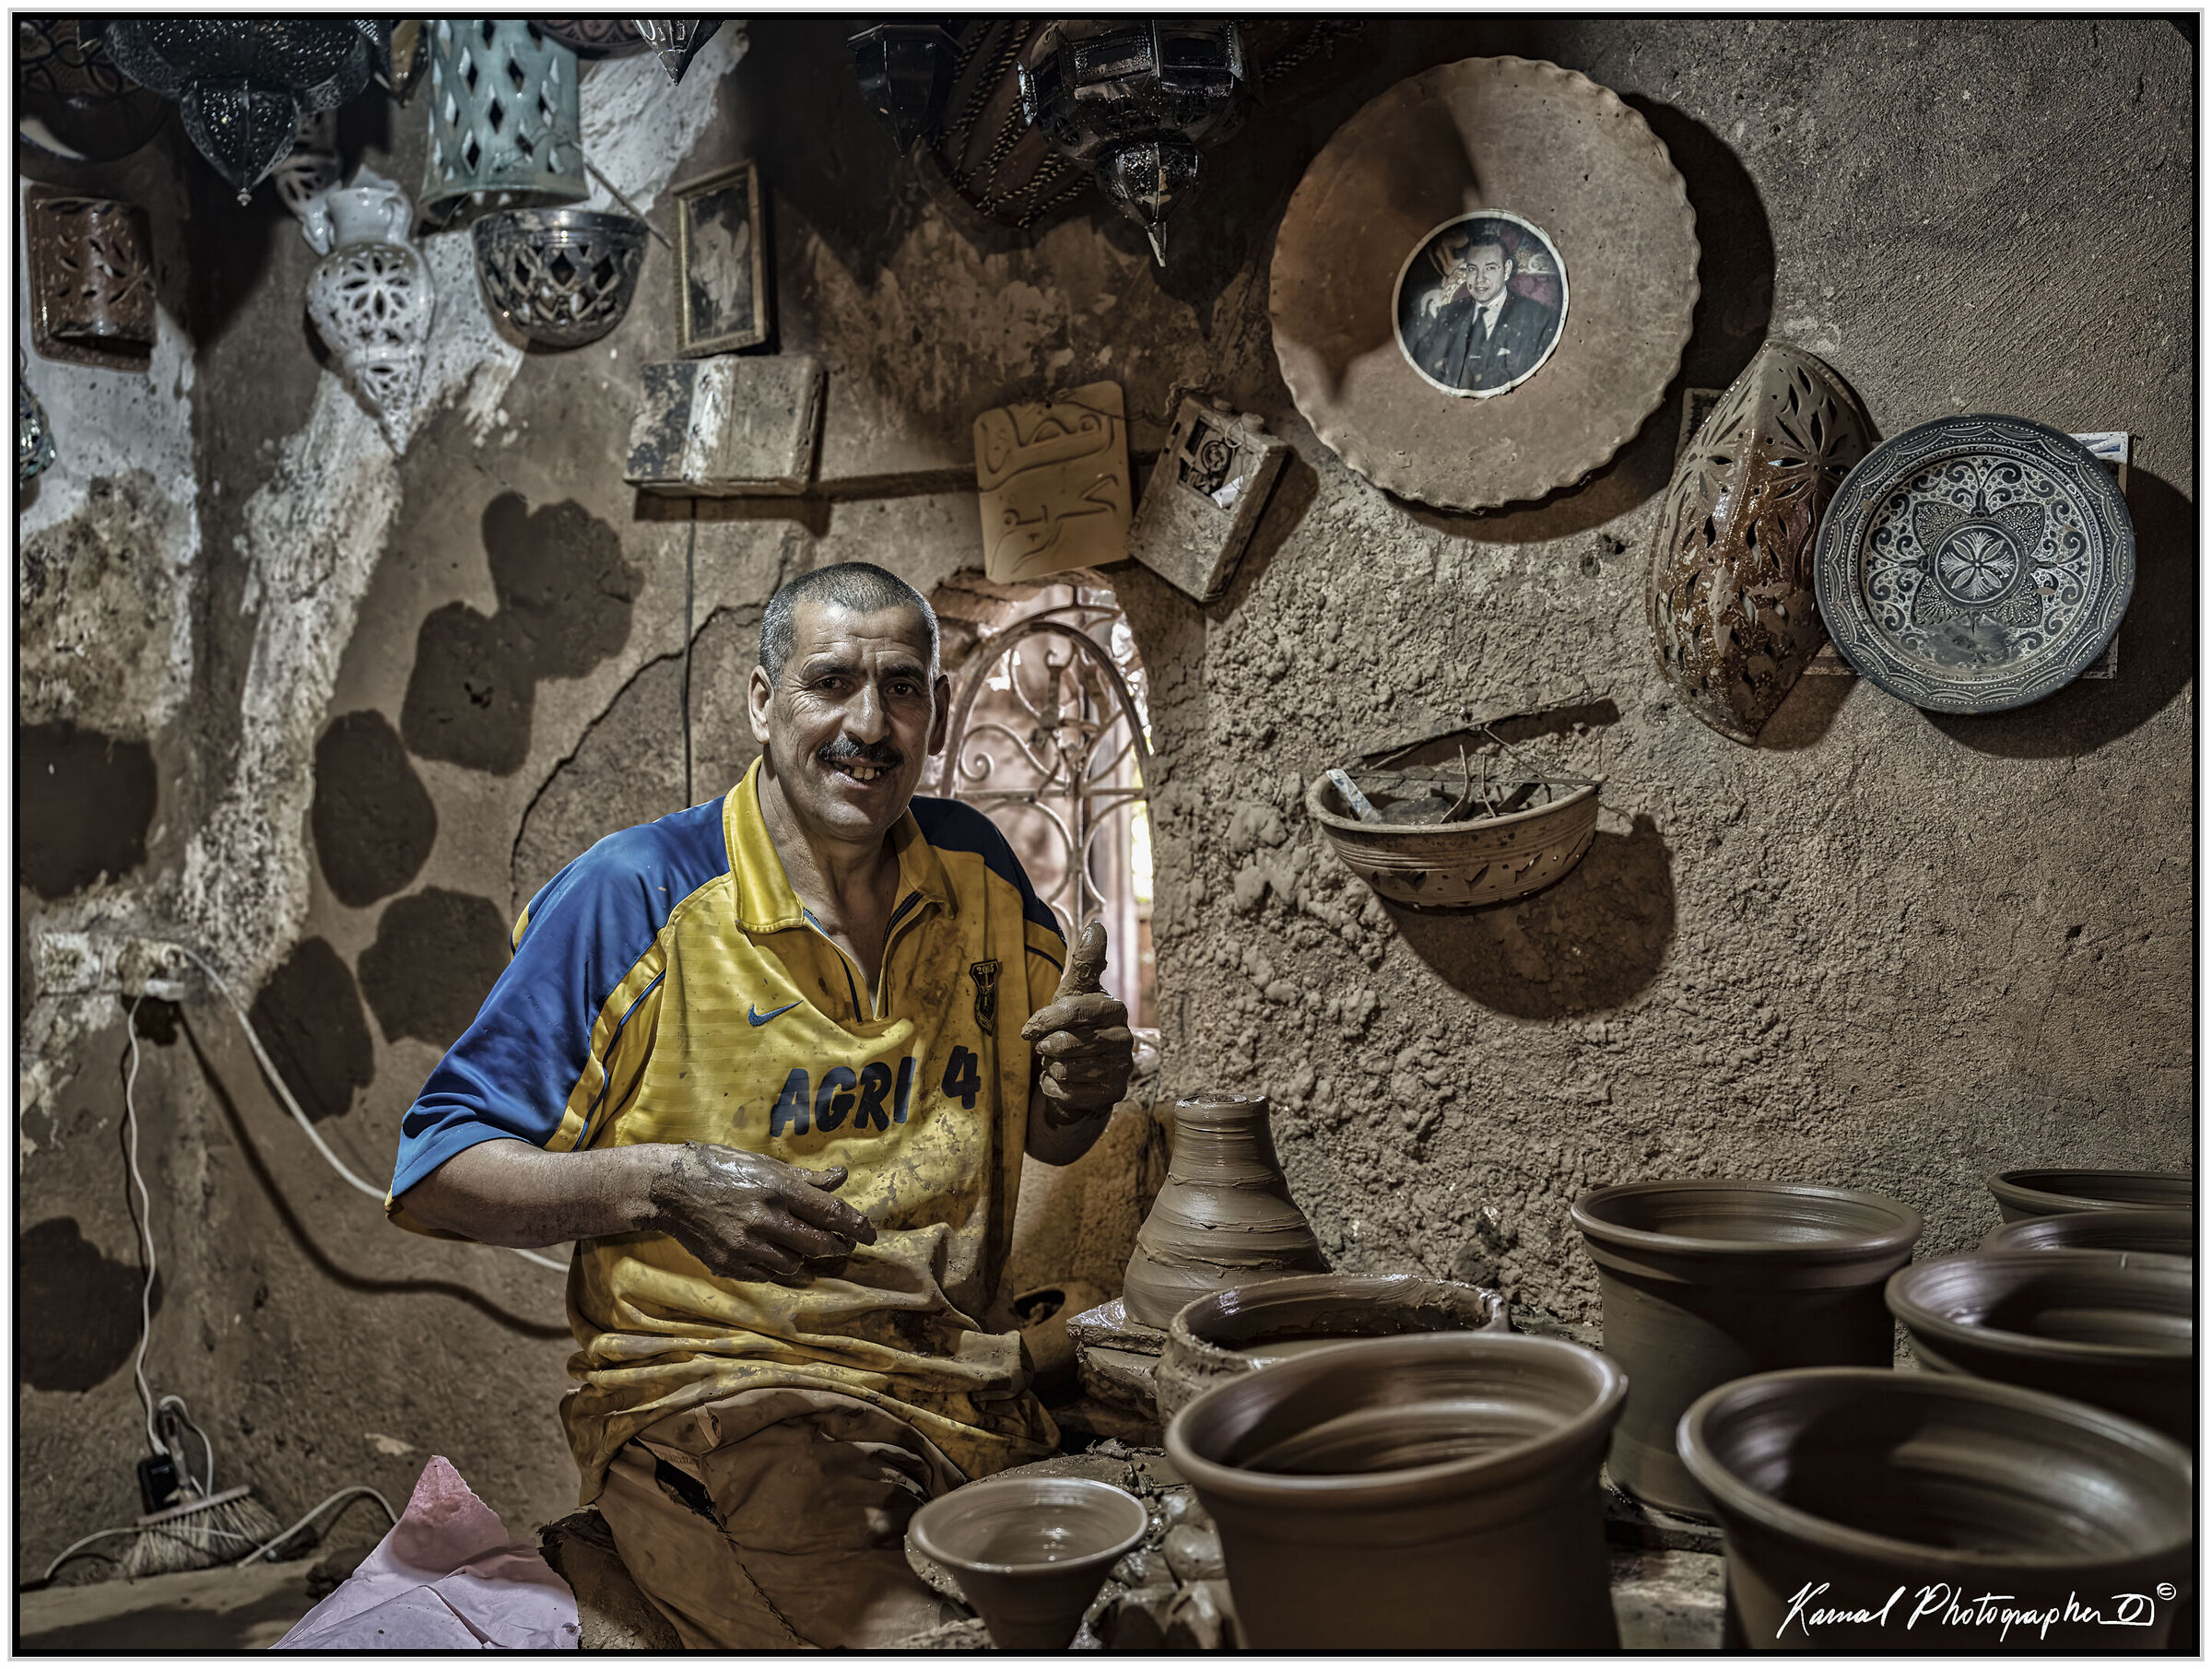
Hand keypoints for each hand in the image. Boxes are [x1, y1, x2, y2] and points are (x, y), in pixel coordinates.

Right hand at [647, 1143, 876, 1284]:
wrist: (669, 1189)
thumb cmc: (720, 1168)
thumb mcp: (765, 1164)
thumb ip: (806, 1178)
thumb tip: (841, 1177)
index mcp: (777, 1189)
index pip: (832, 1213)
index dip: (858, 1227)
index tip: (871, 1235)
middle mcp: (764, 1219)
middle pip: (819, 1245)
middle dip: (837, 1247)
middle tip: (843, 1245)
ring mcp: (745, 1246)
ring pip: (795, 1266)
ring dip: (806, 1259)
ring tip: (805, 1249)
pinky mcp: (728, 1264)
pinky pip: (767, 1275)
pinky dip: (778, 1268)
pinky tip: (776, 1256)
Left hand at [1020, 921, 1131, 1127]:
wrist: (1081, 1073)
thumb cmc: (1074, 1026)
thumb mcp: (1073, 993)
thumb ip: (1085, 962)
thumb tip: (1097, 925)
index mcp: (1114, 1009)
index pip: (1075, 1010)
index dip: (1046, 1020)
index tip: (1027, 1029)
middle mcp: (1124, 1038)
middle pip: (1068, 1044)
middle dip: (1047, 1047)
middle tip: (1045, 1047)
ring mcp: (1122, 1068)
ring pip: (1067, 1069)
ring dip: (1051, 1067)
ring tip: (1057, 1062)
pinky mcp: (1114, 1094)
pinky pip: (1068, 1092)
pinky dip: (1055, 1088)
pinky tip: (1061, 1080)